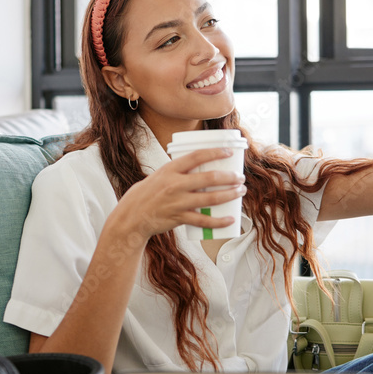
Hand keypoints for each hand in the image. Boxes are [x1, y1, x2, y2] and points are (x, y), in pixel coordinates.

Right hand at [110, 147, 245, 241]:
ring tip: (240, 192)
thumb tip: (203, 169)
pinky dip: (218, 221)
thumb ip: (179, 172)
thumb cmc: (147, 194)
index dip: (215, 152)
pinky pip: (203, 221)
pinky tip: (229, 219)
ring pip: (210, 199)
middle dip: (229, 177)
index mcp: (169, 170)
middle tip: (239, 177)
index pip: (196, 156)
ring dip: (229, 195)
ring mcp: (177, 202)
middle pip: (208, 178)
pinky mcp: (179, 218)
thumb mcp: (160, 176)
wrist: (132, 216)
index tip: (229, 152)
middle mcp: (174, 185)